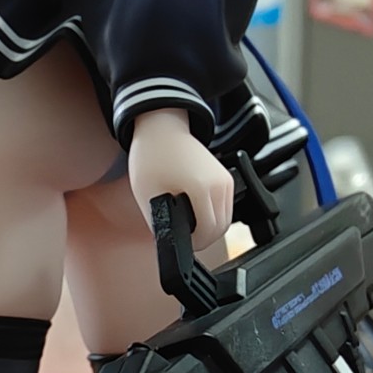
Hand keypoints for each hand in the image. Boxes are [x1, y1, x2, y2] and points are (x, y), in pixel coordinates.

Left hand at [128, 108, 234, 249]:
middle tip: (183, 236)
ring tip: (188, 224)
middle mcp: (219, 185)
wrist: (161, 129)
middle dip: (202, 238)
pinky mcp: (226, 178)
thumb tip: (171, 242)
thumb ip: (160, 224)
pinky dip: (214, 215)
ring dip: (209, 227)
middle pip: (220, 229)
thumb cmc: (151, 156)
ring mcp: (225, 181)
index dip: (192, 243)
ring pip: (226, 220)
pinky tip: (195, 212)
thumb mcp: (147, 195)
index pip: (207, 232)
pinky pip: (226, 207)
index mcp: (201, 189)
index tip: (179, 241)